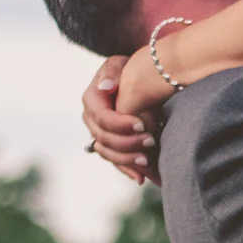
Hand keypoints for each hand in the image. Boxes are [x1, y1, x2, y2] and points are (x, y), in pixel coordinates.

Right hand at [82, 56, 153, 183]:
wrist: (135, 81)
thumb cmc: (128, 69)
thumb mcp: (120, 64)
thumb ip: (113, 73)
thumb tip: (106, 87)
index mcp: (92, 100)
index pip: (102, 118)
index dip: (121, 124)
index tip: (142, 124)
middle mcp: (91, 120)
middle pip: (104, 139)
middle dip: (127, 143)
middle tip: (151, 141)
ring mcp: (99, 134)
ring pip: (108, 153)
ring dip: (127, 159)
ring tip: (147, 160)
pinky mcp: (110, 145)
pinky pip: (115, 161)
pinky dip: (127, 170)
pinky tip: (141, 178)